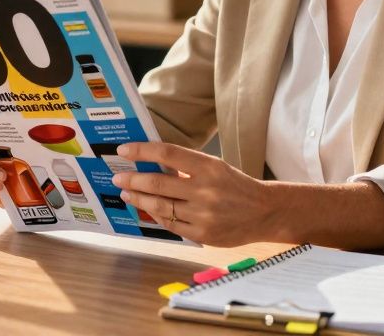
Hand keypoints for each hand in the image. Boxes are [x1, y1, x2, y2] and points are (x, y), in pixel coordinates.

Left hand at [111, 142, 272, 246]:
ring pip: (160, 206)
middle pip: (158, 183)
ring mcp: (203, 214)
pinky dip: (155, 215)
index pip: (167, 154)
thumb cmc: (235, 185)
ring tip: (127, 192)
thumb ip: (186, 166)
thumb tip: (150, 163)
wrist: (265, 212)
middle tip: (118, 176)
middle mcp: (205, 190)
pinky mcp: (203, 234)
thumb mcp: (215, 167)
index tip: (124, 149)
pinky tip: (147, 208)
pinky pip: (170, 224)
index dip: (142, 151)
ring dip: (138, 198)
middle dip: (133, 179)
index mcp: (209, 167)